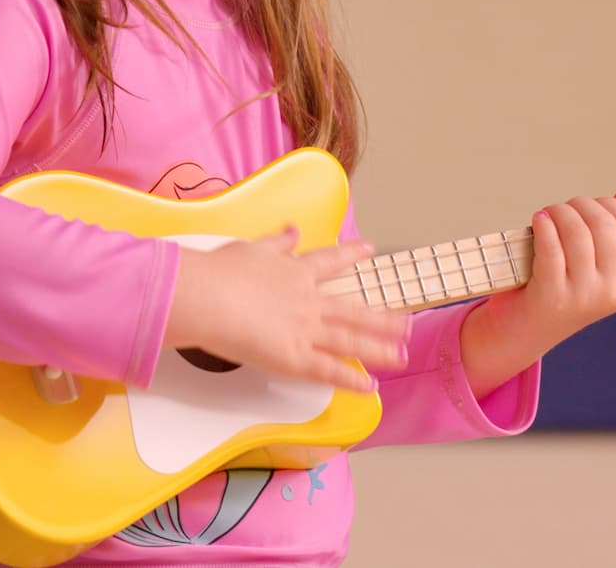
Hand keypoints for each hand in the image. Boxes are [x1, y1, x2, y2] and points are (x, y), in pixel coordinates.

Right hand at [162, 227, 409, 391]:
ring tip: (402, 355)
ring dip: (378, 348)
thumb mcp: (252, 248)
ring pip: (349, 340)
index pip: (330, 261)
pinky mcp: (294, 358)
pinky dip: (350, 380)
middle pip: (352, 309)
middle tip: (407, 320)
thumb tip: (293, 229)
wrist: (208, 297)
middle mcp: (308, 301)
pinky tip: (370, 386)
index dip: (352, 255)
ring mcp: (305, 330)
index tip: (370, 250)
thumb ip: (277, 242)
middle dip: (382, 316)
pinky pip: (328, 371)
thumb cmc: (221, 272)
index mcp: (295, 272)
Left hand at [460, 188, 615, 397]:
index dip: (610, 205)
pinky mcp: (552, 295)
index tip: (590, 206)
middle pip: (603, 224)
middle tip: (562, 208)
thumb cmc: (562, 287)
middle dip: (579, 205)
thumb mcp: (594, 264)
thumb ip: (613, 230)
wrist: (526, 330)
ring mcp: (582, 295)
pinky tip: (538, 219)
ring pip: (577, 232)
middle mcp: (611, 290)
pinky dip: (543, 225)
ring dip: (558, 211)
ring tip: (548, 213)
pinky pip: (551, 247)